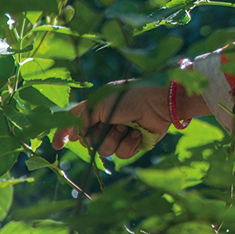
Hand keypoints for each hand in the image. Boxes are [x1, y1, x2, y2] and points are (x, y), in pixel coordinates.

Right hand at [51, 82, 174, 158]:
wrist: (159, 102)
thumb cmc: (130, 97)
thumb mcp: (100, 103)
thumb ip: (83, 118)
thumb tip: (76, 135)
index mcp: (97, 108)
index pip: (74, 122)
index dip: (64, 133)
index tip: (58, 145)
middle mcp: (107, 121)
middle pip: (89, 141)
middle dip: (97, 135)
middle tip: (110, 123)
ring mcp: (120, 133)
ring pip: (105, 150)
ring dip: (114, 139)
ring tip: (127, 127)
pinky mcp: (134, 142)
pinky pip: (122, 154)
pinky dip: (129, 144)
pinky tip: (138, 133)